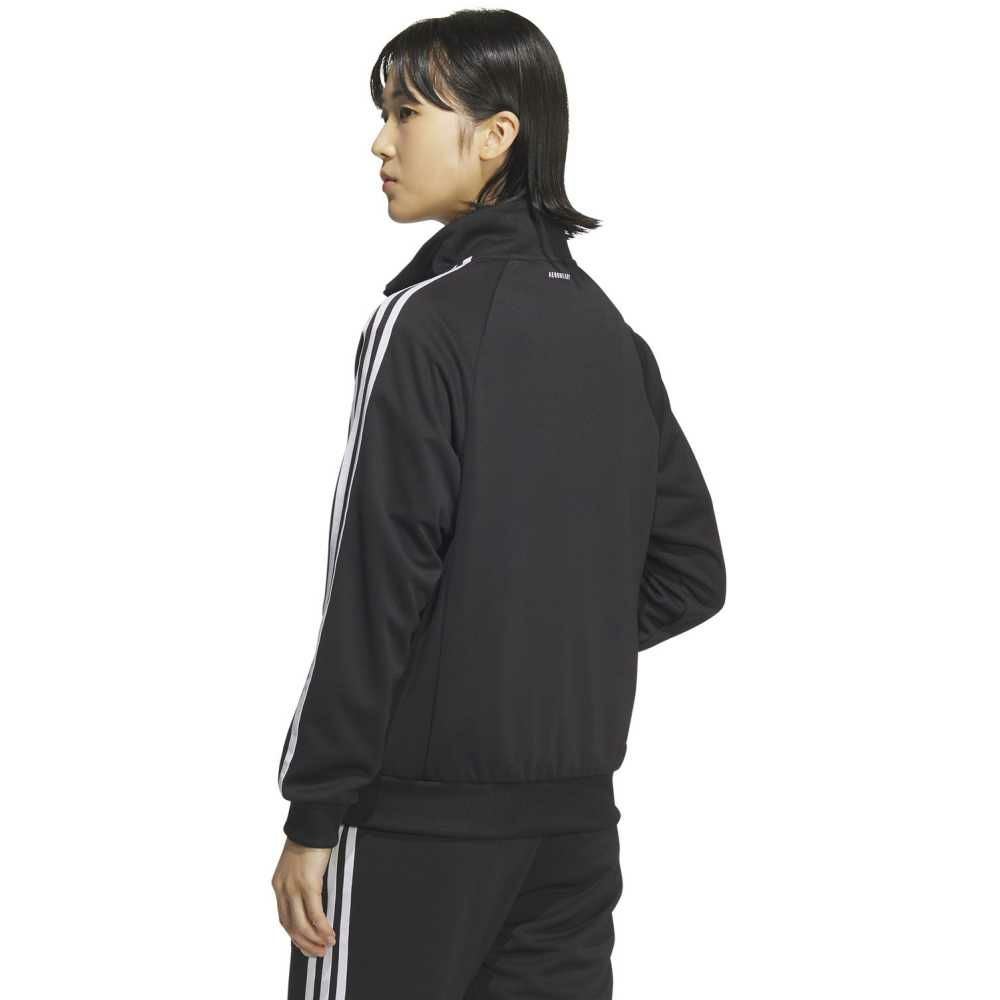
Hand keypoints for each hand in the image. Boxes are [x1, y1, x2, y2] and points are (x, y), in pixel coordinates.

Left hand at [272, 836, 336, 955]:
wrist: (312, 825)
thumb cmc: (309, 843)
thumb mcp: (299, 867)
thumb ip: (300, 884)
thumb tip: (313, 901)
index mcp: (279, 886)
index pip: (284, 919)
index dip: (296, 936)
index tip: (307, 945)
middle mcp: (283, 889)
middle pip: (291, 926)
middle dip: (305, 943)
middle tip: (319, 952)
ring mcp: (294, 888)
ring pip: (301, 925)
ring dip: (315, 939)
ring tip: (327, 946)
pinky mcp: (308, 884)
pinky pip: (315, 913)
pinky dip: (322, 927)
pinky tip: (330, 934)